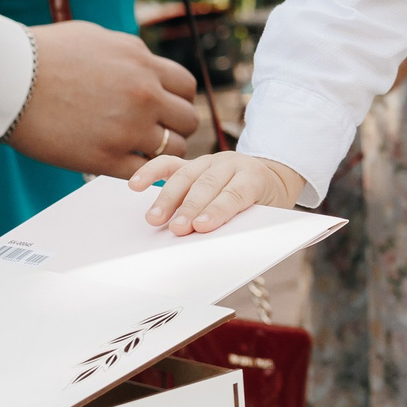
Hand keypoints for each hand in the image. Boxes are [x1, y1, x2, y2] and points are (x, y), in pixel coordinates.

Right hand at [1, 21, 199, 176]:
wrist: (9, 78)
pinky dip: (143, 171)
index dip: (179, 100)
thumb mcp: (100, 39)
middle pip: (188, 121)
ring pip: (174, 150)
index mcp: (144, 64)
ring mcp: (128, 129)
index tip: (167, 109)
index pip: (186, 88)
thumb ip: (131, 56)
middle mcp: (145, 96)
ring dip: (162, 153)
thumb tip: (147, 68)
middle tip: (158, 133)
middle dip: (176, 128)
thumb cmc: (44, 54)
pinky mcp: (107, 158)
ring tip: (141, 151)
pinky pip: (146, 172)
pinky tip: (128, 166)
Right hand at [130, 151, 306, 234]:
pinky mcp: (192, 164)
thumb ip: (245, 224)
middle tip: (177, 229)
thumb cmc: (266, 203)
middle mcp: (230, 164)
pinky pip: (169, 165)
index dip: (218, 210)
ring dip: (168, 198)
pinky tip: (135, 185)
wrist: (271, 177)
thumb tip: (221, 245)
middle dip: (190, 208)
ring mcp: (209, 161)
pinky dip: (151, 172)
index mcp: (254, 177)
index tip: (201, 226)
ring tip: (154, 219)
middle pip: (207, 185)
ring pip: (186, 176)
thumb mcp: (268, 215)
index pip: (234, 193)